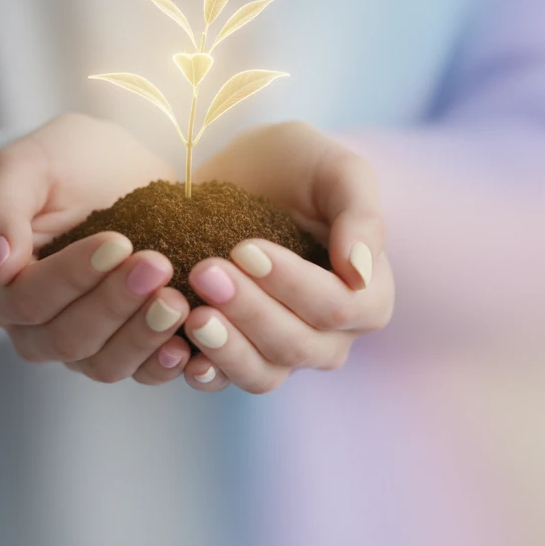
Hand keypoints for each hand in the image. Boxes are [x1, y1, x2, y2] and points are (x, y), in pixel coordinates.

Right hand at [0, 113, 192, 383]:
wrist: (125, 165)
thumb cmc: (69, 159)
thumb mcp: (26, 165)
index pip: (27, 300)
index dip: (71, 278)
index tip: (118, 243)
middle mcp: (33, 329)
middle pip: (66, 339)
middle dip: (114, 305)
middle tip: (158, 266)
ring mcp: (82, 345)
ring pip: (103, 364)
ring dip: (142, 337)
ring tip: (178, 301)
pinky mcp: (127, 348)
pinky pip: (141, 373)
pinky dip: (164, 364)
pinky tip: (190, 345)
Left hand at [181, 121, 393, 392]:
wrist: (237, 171)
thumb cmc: (296, 165)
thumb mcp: (337, 170)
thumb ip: (361, 215)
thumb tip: (360, 273)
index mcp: (367, 295)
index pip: (337, 308)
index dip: (292, 284)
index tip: (245, 249)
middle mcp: (331, 336)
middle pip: (296, 345)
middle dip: (250, 310)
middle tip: (205, 271)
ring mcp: (282, 353)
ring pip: (262, 374)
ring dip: (226, 348)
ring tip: (192, 315)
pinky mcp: (236, 356)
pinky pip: (222, 380)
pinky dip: (201, 370)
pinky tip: (176, 351)